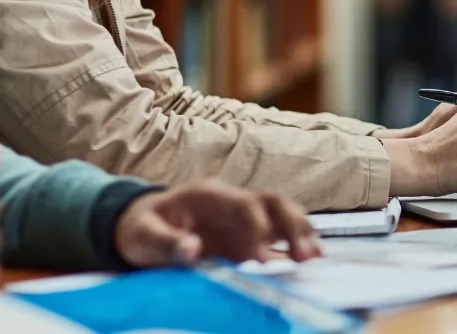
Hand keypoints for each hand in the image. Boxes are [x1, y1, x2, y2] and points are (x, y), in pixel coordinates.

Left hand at [113, 181, 320, 267]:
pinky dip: (294, 245)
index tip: (259, 259)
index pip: (245, 204)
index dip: (257, 229)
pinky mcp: (247, 237)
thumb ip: (166, 242)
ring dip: (301, 233)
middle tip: (304, 255)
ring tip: (315, 257)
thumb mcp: (143, 235)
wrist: (141, 226)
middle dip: (293, 225)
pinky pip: (277, 236)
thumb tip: (192, 249)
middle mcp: (233, 202)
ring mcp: (243, 218)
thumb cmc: (141, 227)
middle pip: (274, 202)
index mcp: (209, 195)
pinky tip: (309, 261)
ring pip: (283, 214)